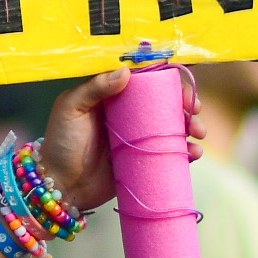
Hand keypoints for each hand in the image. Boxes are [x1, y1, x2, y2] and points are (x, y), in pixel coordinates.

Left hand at [40, 66, 203, 212]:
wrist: (59, 185)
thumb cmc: (60, 143)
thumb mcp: (71, 108)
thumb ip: (95, 88)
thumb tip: (126, 72)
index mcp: (112, 95)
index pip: (145, 81)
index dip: (167, 82)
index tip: (179, 88)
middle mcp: (128, 114)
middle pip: (165, 103)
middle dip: (185, 106)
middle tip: (194, 113)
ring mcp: (138, 138)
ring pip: (172, 127)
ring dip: (190, 128)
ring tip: (197, 135)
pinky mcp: (143, 160)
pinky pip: (170, 153)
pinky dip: (185, 152)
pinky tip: (192, 154)